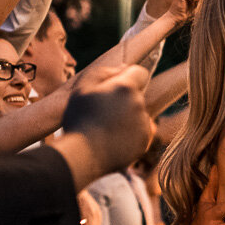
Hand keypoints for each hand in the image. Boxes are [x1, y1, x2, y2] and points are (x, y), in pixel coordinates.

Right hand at [58, 65, 155, 184]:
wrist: (83, 156)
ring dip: (127, 116)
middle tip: (103, 111)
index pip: (140, 72)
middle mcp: (139, 104)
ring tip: (105, 127)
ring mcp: (144, 124)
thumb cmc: (79, 119)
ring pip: (138, 113)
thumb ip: (103, 72)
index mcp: (126, 88)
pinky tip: (111, 138)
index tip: (114, 87)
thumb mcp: (82, 88)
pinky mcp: (144, 142)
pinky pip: (139, 131)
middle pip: (137, 95)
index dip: (128, 77)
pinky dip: (129, 133)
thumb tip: (123, 68)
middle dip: (124, 99)